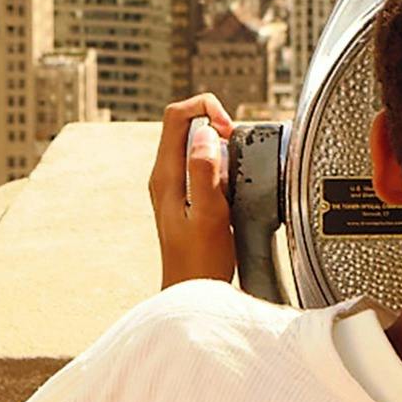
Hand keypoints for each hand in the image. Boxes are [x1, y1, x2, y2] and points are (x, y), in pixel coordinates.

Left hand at [150, 94, 241, 288]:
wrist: (191, 292)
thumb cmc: (200, 262)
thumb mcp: (208, 214)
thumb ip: (205, 172)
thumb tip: (205, 135)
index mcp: (165, 174)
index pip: (176, 115)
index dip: (205, 109)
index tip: (228, 130)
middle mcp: (165, 175)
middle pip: (184, 124)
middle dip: (214, 123)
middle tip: (236, 147)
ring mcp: (174, 186)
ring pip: (194, 143)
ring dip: (219, 145)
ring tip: (236, 169)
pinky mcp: (186, 196)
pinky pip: (202, 164)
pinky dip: (221, 164)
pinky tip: (233, 186)